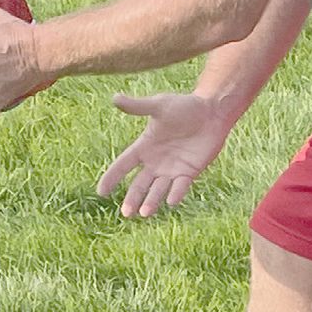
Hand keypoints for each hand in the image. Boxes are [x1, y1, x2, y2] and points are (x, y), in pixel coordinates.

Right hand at [97, 93, 232, 217]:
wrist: (211, 111)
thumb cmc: (184, 106)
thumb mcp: (159, 105)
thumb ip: (138, 106)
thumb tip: (114, 98)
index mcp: (144, 146)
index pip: (123, 164)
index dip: (112, 177)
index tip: (101, 191)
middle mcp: (155, 161)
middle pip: (139, 184)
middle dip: (132, 198)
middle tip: (126, 213)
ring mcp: (172, 169)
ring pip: (158, 190)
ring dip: (151, 201)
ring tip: (145, 213)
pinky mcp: (189, 172)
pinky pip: (180, 186)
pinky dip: (176, 194)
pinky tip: (170, 201)